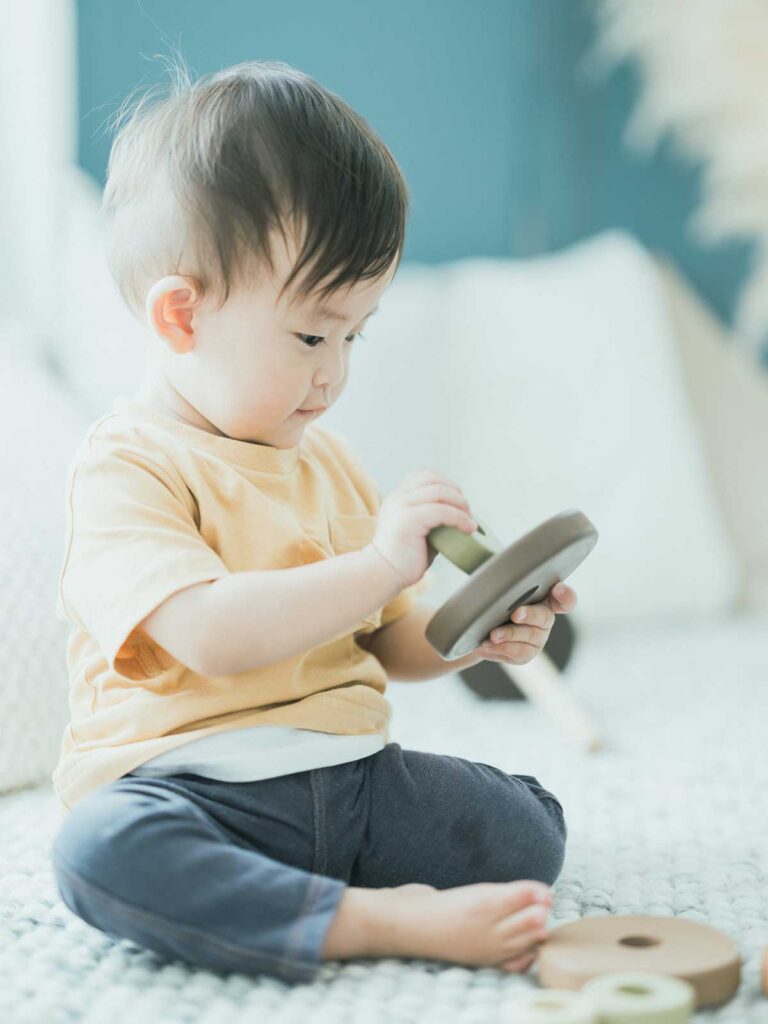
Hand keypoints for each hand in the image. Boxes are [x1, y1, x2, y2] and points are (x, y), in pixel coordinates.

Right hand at [371, 469, 476, 587]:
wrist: (382, 574)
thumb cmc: (403, 559)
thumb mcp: (417, 530)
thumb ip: (431, 518)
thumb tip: (459, 515)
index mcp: (397, 498)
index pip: (424, 475)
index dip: (446, 483)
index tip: (458, 501)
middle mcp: (398, 497)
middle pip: (434, 478)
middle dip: (456, 491)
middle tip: (467, 511)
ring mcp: (402, 506)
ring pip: (440, 491)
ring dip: (461, 504)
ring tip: (469, 520)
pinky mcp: (409, 519)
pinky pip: (442, 511)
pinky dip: (460, 518)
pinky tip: (468, 529)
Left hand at [476, 582, 577, 664]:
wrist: (484, 625)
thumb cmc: (497, 599)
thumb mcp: (503, 588)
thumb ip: (506, 579)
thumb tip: (491, 566)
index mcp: (545, 598)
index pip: (565, 598)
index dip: (565, 595)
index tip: (557, 588)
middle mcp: (545, 619)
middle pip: (544, 617)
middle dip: (529, 615)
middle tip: (515, 614)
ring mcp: (537, 638)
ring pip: (529, 638)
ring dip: (509, 636)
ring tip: (492, 635)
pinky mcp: (526, 653)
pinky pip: (516, 653)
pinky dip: (499, 649)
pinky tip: (485, 645)